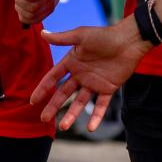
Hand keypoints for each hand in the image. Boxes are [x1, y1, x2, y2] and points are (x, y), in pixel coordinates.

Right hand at [30, 16, 151, 130]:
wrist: (129, 41)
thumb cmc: (105, 35)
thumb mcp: (81, 36)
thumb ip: (62, 38)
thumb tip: (42, 33)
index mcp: (72, 63)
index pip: (53, 78)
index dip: (43, 89)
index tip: (33, 101)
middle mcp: (81, 75)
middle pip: (64, 94)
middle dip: (53, 106)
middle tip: (44, 118)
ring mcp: (94, 83)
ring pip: (80, 102)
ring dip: (72, 115)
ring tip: (64, 127)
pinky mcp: (108, 89)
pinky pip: (100, 105)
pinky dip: (96, 116)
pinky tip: (91, 128)